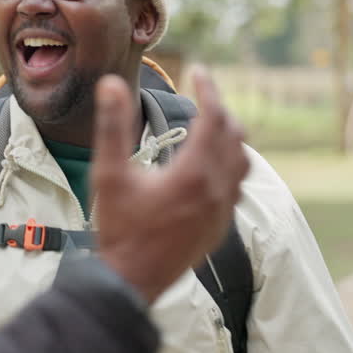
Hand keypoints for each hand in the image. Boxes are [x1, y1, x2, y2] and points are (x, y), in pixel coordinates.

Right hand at [91, 67, 249, 303]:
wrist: (131, 281)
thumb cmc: (119, 229)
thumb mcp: (109, 174)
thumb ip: (112, 126)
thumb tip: (111, 84)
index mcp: (194, 173)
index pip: (214, 116)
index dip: (208, 89)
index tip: (199, 71)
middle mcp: (217, 190)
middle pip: (234, 135)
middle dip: (220, 110)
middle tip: (202, 96)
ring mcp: (222, 211)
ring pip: (243, 161)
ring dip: (230, 137)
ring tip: (212, 125)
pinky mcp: (220, 226)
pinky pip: (238, 186)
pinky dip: (231, 165)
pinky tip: (212, 165)